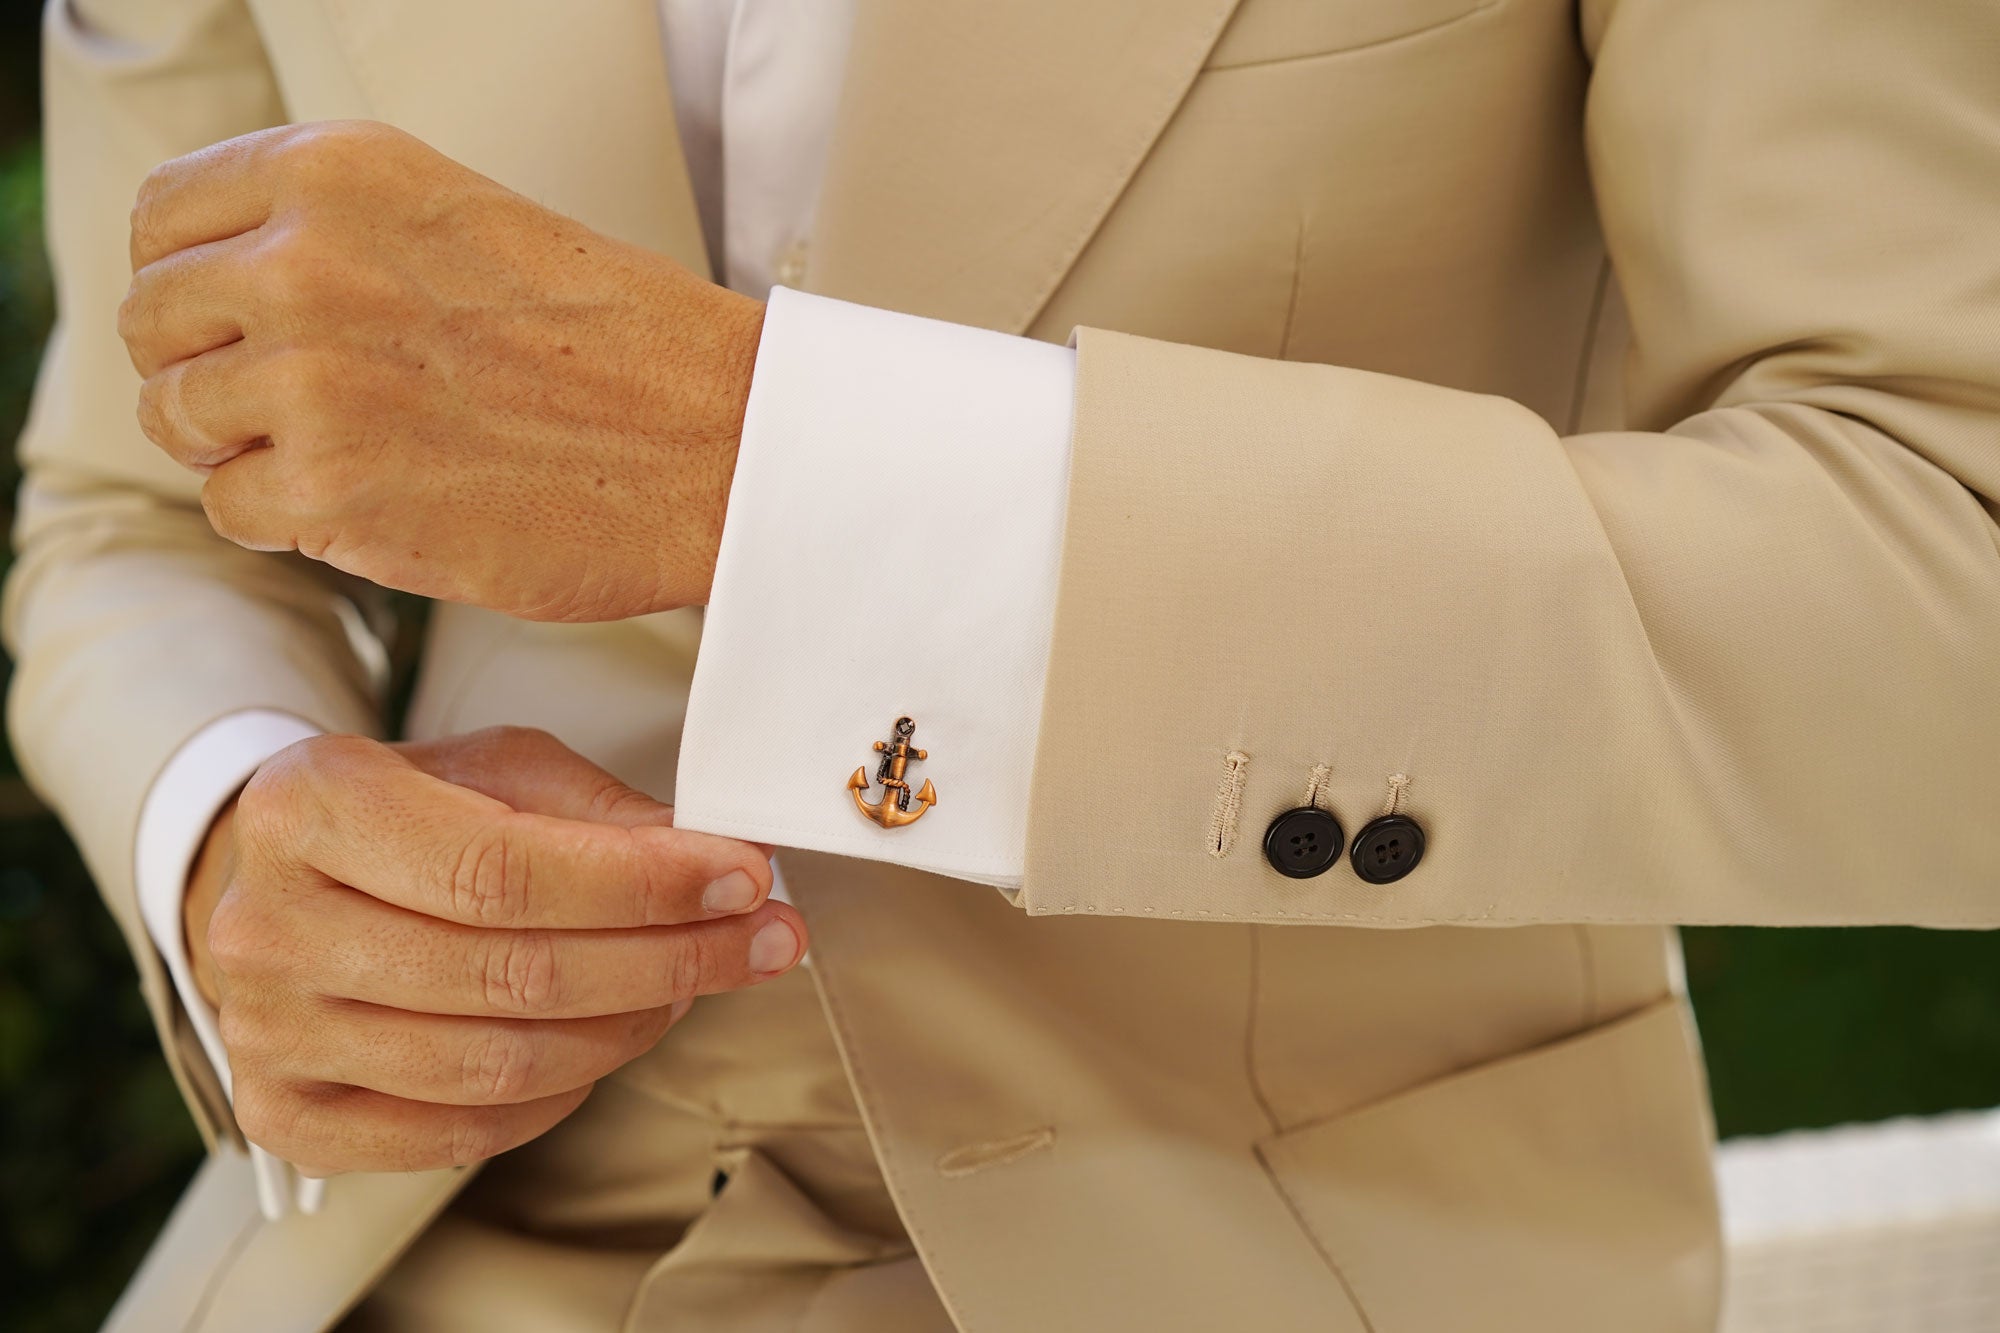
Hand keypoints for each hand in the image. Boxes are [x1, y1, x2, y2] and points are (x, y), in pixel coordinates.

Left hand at [119, 121, 762, 620]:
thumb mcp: (464, 223)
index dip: (193, 283)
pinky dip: (291, 520)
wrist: (720, 440)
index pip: (165, 219)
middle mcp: (305, 260)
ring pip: (181, 422)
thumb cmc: (620, 344)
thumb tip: (229, 295)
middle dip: (211, 372)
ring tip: (350, 456)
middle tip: (297, 408)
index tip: (238, 325)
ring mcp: (310, 378)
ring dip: (248, 450)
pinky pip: (232, 509)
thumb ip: (336, 238)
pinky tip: (376, 501)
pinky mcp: (332, 489)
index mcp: (339, 172)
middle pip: (156, 324)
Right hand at [183, 726, 804, 1175]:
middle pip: (511, 973)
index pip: (500, 868)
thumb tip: (724, 862)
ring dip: (631, 1026)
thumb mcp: (498, 768)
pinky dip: (563, 1094)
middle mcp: (266, 923)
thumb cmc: (412, 811)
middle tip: (763, 938)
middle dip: (669, 958)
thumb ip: (601, 811)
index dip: (641, 885)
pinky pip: (464, 1130)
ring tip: (694, 983)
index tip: (745, 879)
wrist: (291, 878)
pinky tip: (614, 1038)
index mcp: (311, 804)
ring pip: (499, 1062)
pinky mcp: (287, 1113)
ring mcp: (267, 1030)